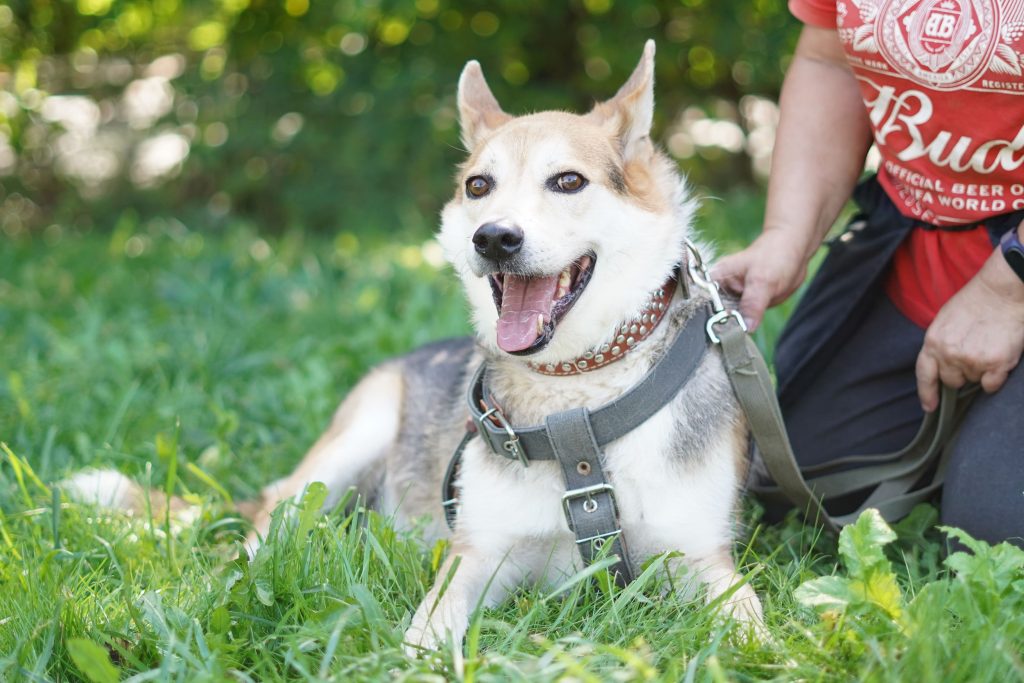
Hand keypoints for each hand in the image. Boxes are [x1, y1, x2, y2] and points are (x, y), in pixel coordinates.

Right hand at [712, 229, 810, 330]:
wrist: (793, 251)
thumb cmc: (775, 255)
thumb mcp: (763, 281)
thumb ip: (753, 304)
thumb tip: (745, 327)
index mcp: (716, 278)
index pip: (702, 302)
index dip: (706, 320)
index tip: (717, 335)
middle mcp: (720, 288)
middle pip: (711, 315)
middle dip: (720, 328)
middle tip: (729, 339)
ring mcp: (731, 297)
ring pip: (726, 319)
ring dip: (732, 328)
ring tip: (736, 336)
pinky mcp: (743, 303)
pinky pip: (739, 319)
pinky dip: (743, 325)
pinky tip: (744, 330)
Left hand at [916, 245, 1023, 411]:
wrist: (1002, 291)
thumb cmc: (975, 303)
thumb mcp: (945, 322)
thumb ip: (940, 345)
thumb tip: (941, 366)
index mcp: (933, 342)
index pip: (924, 375)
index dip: (926, 394)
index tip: (929, 407)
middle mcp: (949, 354)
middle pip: (952, 382)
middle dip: (961, 373)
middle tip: (973, 353)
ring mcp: (972, 360)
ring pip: (974, 382)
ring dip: (980, 371)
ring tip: (986, 347)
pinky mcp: (995, 364)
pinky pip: (991, 385)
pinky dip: (996, 377)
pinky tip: (999, 357)